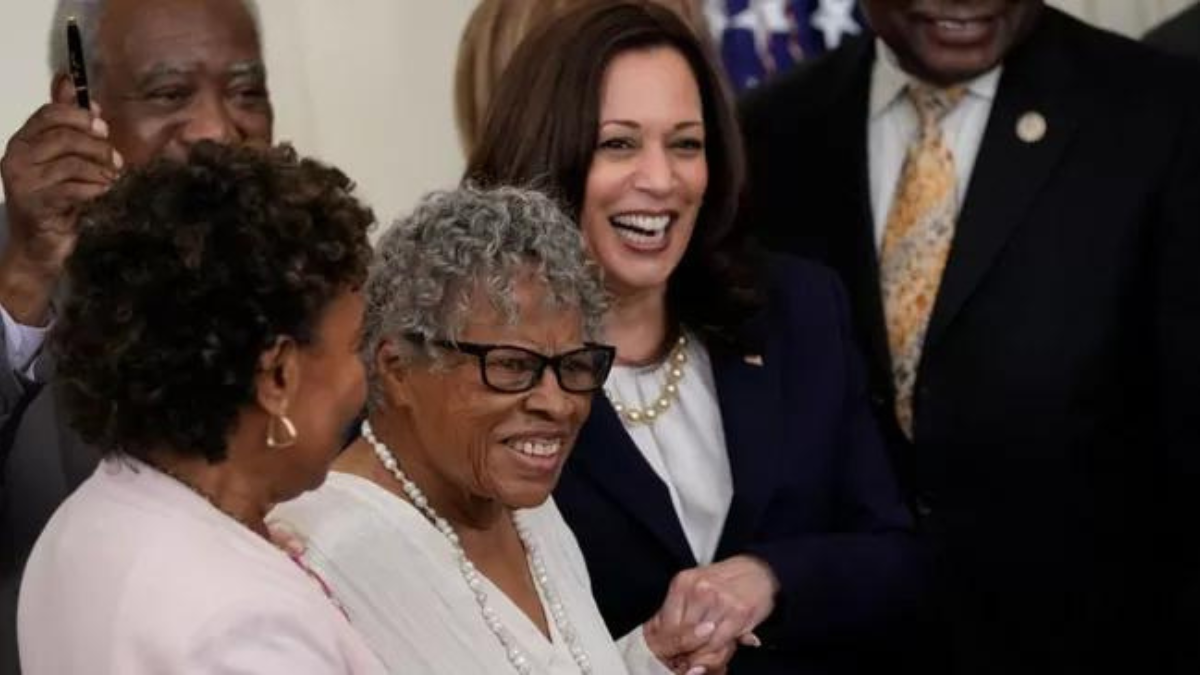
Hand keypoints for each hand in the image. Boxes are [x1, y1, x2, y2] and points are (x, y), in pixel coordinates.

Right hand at [0, 102, 120, 322]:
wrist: (40, 248)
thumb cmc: (56, 201)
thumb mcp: (61, 159)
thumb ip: (64, 122)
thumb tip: (66, 81)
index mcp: (21, 142)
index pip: (49, 113)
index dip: (80, 116)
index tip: (103, 126)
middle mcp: (16, 158)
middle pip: (66, 136)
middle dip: (98, 146)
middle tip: (115, 160)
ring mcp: (24, 183)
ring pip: (74, 163)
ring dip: (101, 171)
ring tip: (112, 179)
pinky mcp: (37, 205)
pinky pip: (76, 188)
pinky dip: (96, 190)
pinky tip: (104, 194)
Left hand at [643, 555, 778, 673]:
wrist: (756, 570)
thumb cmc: (722, 583)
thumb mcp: (692, 591)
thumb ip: (677, 616)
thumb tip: (661, 646)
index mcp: (682, 583)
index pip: (666, 627)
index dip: (668, 647)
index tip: (672, 655)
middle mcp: (699, 590)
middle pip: (683, 637)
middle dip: (685, 652)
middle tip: (687, 660)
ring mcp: (720, 600)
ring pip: (702, 644)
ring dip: (703, 653)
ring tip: (705, 650)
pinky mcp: (739, 612)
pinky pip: (721, 643)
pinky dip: (718, 650)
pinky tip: (720, 644)